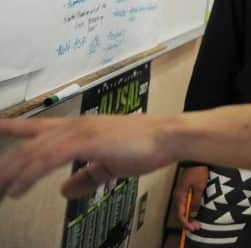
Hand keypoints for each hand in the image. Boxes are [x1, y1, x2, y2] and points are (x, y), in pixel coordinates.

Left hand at [0, 114, 173, 199]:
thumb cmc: (146, 146)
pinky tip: (18, 189)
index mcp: (80, 128)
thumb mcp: (110, 165)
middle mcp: (75, 126)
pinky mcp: (85, 141)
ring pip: (33, 152)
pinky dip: (30, 175)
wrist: (167, 136)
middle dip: (6, 166)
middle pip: (28, 145)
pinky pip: (48, 159)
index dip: (13, 128)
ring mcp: (79, 131)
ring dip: (12, 174)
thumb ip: (86, 177)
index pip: (38, 127)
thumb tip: (64, 190)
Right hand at [173, 165, 207, 230]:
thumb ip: (195, 201)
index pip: (179, 214)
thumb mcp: (199, 187)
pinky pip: (183, 203)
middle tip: (196, 226)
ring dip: (187, 216)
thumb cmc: (198, 172)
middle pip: (179, 213)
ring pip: (181, 209)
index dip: (185, 223)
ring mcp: (179, 193)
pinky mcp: (183, 190)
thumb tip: (192, 214)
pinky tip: (193, 212)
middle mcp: (177, 196)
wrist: (196, 159)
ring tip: (195, 222)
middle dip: (187, 222)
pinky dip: (188, 210)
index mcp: (179, 196)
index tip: (193, 227)